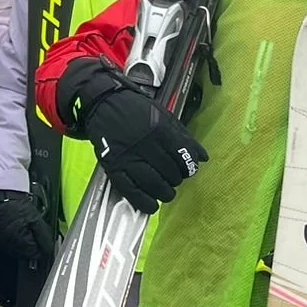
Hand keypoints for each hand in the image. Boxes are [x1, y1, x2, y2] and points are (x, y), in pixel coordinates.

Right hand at [0, 188, 56, 268]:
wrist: (1, 192)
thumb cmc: (17, 203)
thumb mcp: (36, 219)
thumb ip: (43, 237)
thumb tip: (48, 249)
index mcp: (18, 242)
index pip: (34, 254)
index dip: (41, 247)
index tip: (43, 239)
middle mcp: (7, 244)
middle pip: (25, 253)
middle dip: (31, 243)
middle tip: (33, 228)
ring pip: (16, 248)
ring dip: (22, 240)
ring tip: (23, 225)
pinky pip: (7, 241)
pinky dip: (13, 236)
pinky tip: (15, 225)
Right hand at [58, 58, 206, 214]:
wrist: (104, 102)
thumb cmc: (136, 109)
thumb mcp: (164, 116)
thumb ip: (184, 137)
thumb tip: (203, 158)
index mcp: (160, 130)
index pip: (182, 158)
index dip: (188, 168)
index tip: (187, 170)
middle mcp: (145, 145)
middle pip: (170, 173)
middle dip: (176, 180)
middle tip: (173, 179)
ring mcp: (128, 157)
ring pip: (153, 184)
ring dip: (164, 193)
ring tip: (165, 191)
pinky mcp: (113, 166)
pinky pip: (130, 190)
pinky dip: (143, 201)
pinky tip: (151, 204)